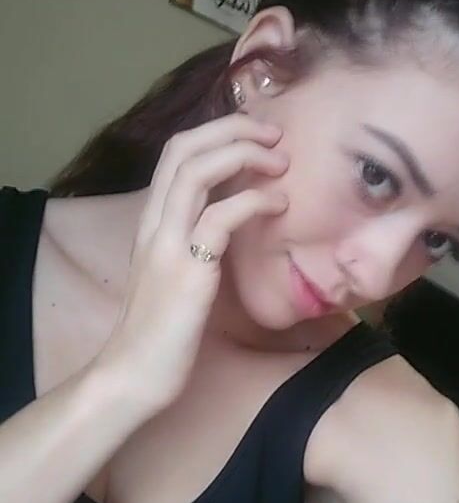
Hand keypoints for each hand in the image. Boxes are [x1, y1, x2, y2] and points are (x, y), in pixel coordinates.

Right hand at [97, 114, 287, 411]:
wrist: (134, 373)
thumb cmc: (160, 331)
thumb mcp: (176, 274)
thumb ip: (196, 243)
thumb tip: (233, 222)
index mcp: (152, 221)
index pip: (177, 153)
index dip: (218, 132)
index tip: (256, 137)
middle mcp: (155, 223)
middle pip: (184, 147)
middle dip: (233, 128)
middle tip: (274, 134)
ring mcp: (167, 244)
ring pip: (197, 171)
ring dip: (244, 155)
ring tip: (281, 162)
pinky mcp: (187, 271)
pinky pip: (219, 218)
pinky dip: (253, 201)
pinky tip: (279, 204)